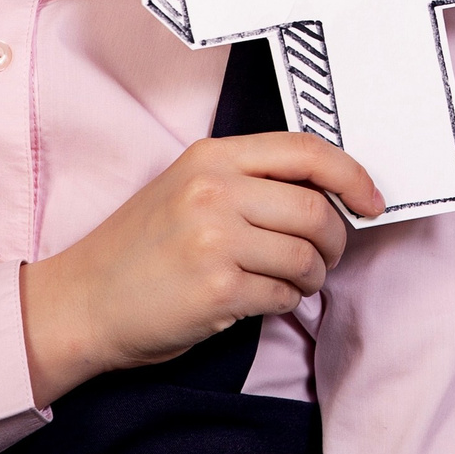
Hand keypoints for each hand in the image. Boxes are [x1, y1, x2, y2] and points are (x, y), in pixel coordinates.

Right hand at [18, 132, 383, 405]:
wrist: (83, 300)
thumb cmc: (141, 248)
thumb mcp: (188, 188)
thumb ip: (250, 181)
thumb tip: (329, 193)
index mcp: (211, 157)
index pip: (305, 151)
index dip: (352, 175)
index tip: (371, 201)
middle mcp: (214, 191)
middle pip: (314, 210)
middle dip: (335, 240)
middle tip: (325, 256)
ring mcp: (214, 240)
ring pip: (305, 257)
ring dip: (311, 277)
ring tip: (290, 282)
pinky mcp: (217, 290)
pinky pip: (284, 296)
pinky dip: (285, 302)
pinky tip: (262, 300)